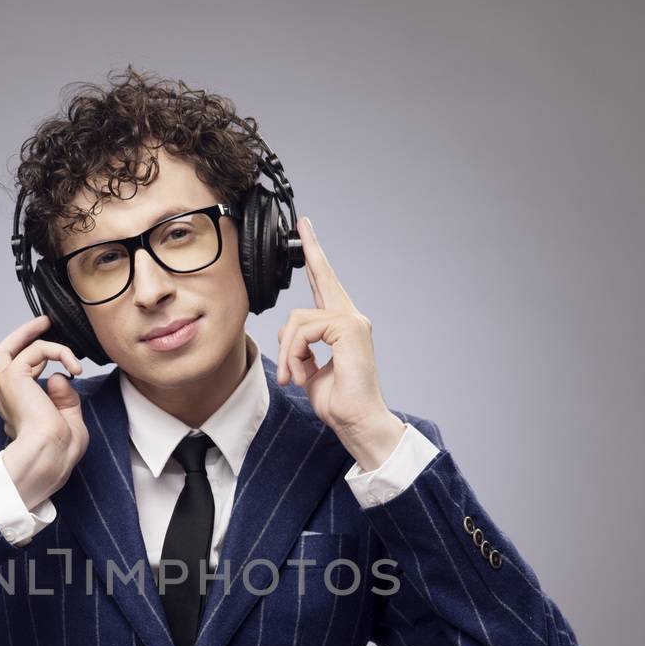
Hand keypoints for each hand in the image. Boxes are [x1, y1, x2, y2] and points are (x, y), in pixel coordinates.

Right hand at [0, 314, 89, 504]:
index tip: (54, 361)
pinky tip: (74, 367)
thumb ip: (64, 399)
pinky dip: (57, 351)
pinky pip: (35, 349)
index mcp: (16, 411)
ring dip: (26, 334)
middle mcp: (6, 399)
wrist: (49, 456)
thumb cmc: (59, 450)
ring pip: (4, 350)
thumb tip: (58, 376)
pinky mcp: (14, 378)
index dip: (32, 363)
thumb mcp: (68, 421)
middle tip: (41, 325)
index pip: (12, 380)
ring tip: (47, 323)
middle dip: (17, 339)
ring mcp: (6, 388)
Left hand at [275, 217, 404, 465]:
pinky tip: (300, 375)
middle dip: (313, 248)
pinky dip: (294, 356)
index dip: (316, 260)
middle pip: (324, 277)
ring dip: (286, 353)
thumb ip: (301, 350)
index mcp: (342, 327)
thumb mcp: (309, 373)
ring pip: (297, 320)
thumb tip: (289, 340)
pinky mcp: (348, 328)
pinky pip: (303, 332)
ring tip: (291, 378)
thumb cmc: (339, 403)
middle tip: (304, 223)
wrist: (358, 422)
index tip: (307, 234)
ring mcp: (352, 321)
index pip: (326, 287)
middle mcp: (351, 318)